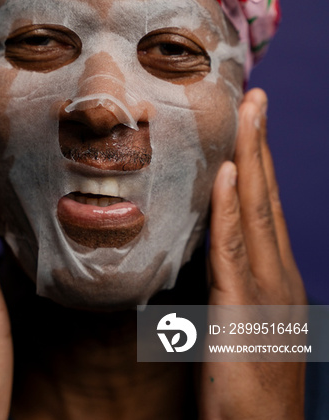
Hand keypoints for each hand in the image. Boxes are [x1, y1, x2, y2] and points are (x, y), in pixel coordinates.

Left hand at [199, 88, 306, 419]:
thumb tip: (205, 246)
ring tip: (248, 113)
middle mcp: (276, 273)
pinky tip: (230, 175)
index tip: (249, 119)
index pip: (264, 205)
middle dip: (259, 143)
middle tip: (255, 96)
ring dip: (251, 158)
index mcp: (273, 274)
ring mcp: (266, 290)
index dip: (257, 160)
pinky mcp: (245, 312)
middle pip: (266, 196)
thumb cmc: (245, 386)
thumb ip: (227, 281)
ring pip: (257, 211)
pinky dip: (233, 208)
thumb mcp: (237, 321)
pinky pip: (235, 250)